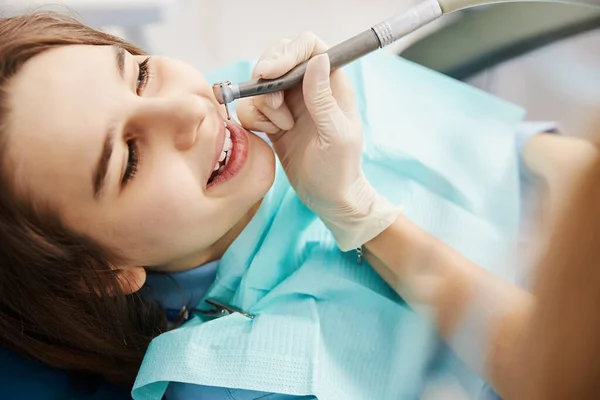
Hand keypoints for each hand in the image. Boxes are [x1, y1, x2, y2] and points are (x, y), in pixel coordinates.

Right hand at [237, 32, 401, 250]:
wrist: (327, 198)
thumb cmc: (340, 169)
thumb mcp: (336, 135)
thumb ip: (323, 99)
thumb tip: (317, 60)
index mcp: (332, 83)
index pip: (309, 46)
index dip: (287, 51)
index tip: (271, 73)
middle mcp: (309, 87)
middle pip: (278, 57)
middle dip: (268, 78)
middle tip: (274, 106)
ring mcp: (290, 103)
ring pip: (261, 83)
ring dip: (264, 105)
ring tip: (282, 128)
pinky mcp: (273, 120)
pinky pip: (252, 107)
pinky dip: (255, 119)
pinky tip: (271, 135)